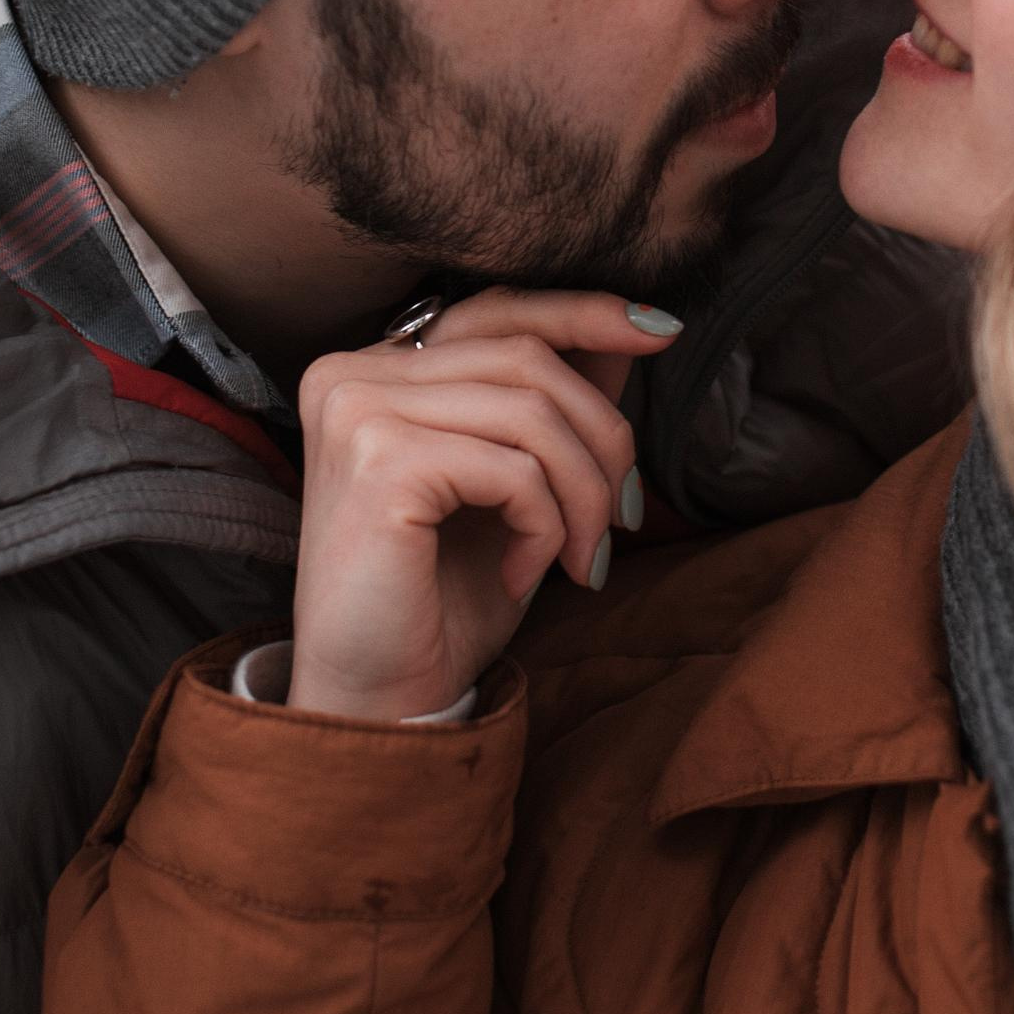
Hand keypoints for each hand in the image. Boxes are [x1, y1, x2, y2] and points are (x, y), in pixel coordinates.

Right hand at [286, 288, 680, 723]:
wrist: (378, 704)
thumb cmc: (442, 602)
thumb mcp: (513, 488)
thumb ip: (551, 407)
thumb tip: (632, 332)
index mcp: (373, 369)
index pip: (495, 309)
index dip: (583, 313)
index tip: (662, 329)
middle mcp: (351, 373)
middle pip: (527, 357)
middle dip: (604, 436)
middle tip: (626, 516)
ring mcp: (358, 411)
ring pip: (531, 412)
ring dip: (586, 492)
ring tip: (586, 558)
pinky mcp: (379, 462)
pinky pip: (515, 469)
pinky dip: (547, 525)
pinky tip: (526, 574)